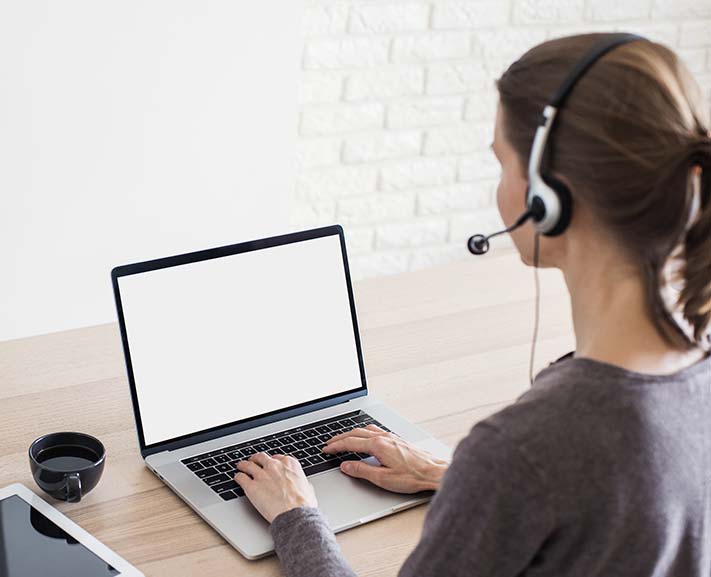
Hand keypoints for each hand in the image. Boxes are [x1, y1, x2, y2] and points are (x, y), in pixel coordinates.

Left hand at [234, 453, 316, 522]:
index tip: (270, 464)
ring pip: (248, 465)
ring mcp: (262, 475)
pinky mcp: (251, 487)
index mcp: (289, 465)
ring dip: (243, 465)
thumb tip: (303, 485)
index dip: (272, 461)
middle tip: (254, 462)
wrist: (295, 514)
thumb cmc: (303, 505)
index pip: (277, 458)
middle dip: (257, 459)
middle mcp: (275, 466)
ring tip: (241, 466)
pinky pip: (241, 477)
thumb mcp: (308, 488)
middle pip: (261, 457)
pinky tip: (237, 478)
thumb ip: (302, 482)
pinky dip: (238, 477)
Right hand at [323, 424, 447, 492]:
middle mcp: (383, 437)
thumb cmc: (412, 476)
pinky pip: (375, 430)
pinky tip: (365, 437)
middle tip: (329, 443)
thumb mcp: (382, 478)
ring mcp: (390, 436)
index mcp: (378, 445)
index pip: (350, 443)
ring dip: (351, 433)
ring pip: (365, 429)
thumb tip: (346, 466)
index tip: (326, 449)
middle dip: (340, 438)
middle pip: (355, 433)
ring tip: (343, 439)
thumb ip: (361, 471)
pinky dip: (363, 432)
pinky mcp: (396, 439)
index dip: (336, 446)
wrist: (433, 471)